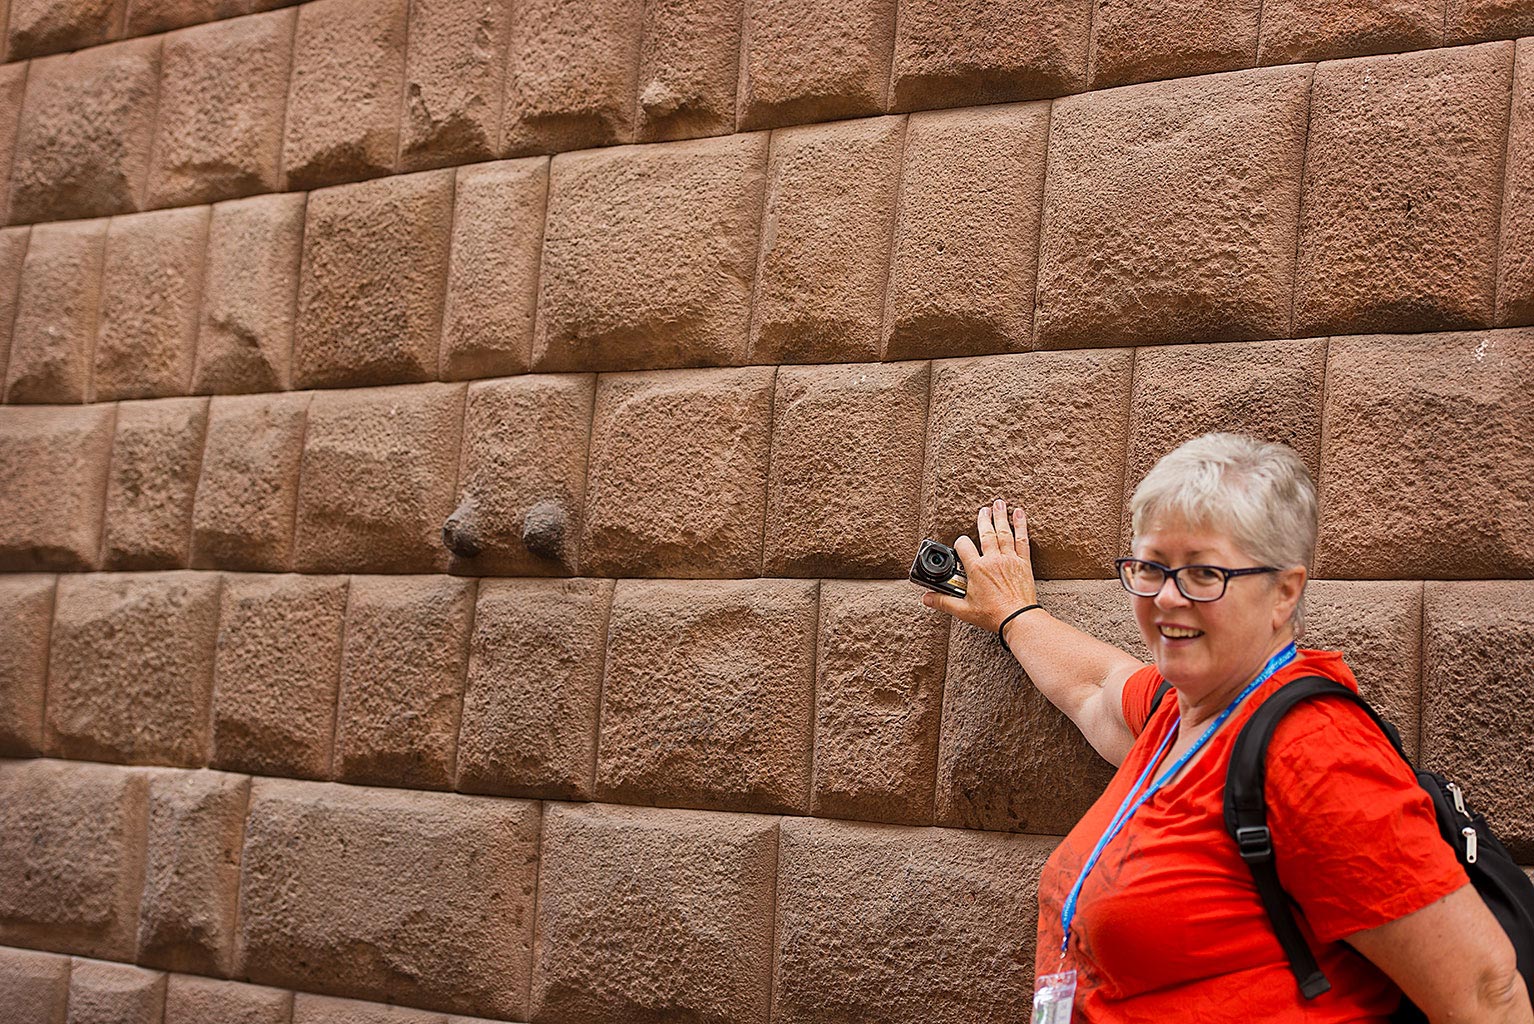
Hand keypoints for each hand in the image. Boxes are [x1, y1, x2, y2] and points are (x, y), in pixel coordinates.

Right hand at [921, 498, 1040, 632]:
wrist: (1018, 619)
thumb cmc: (992, 615)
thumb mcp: (963, 610)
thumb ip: (943, 602)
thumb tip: (926, 598)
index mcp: (976, 569)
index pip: (963, 547)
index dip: (959, 543)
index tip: (960, 544)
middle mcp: (993, 560)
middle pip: (986, 533)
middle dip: (983, 519)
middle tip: (983, 509)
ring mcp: (1009, 559)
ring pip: (1004, 532)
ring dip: (1000, 517)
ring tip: (998, 504)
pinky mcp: (1023, 563)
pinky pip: (1022, 540)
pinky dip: (1021, 525)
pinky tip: (1019, 514)